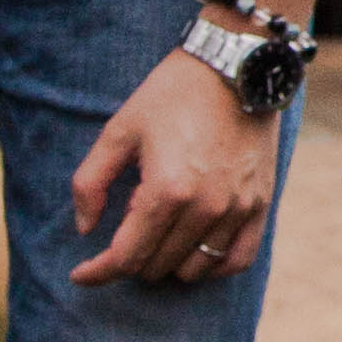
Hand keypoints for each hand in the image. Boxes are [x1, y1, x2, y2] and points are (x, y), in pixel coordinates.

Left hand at [74, 49, 277, 287]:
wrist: (235, 67)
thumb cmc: (172, 94)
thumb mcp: (119, 130)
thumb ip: (91, 182)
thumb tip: (85, 228)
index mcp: (166, 190)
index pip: (126, 257)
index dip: (97, 272)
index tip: (80, 274)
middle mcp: (205, 207)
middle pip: (157, 266)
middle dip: (130, 258)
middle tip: (123, 232)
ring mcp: (237, 208)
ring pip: (194, 270)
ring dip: (168, 263)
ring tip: (159, 236)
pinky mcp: (260, 204)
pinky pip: (237, 259)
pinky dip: (213, 265)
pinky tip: (195, 251)